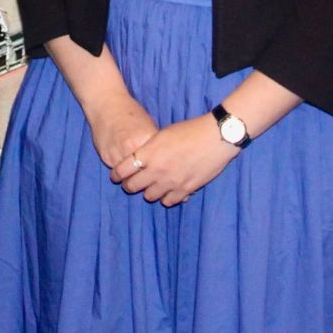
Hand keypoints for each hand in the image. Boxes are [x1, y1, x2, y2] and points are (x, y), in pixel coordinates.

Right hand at [79, 89, 158, 173]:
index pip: (156, 163)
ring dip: (131, 175)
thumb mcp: (149, 126)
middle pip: (142, 173)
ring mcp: (117, 154)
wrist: (106, 105)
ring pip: (128, 176)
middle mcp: (131, 148)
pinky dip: (121, 170)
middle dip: (145, 176)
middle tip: (147, 176)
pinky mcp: (106, 157)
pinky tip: (123, 162)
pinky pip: (116, 170)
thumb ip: (154, 145)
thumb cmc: (130, 113)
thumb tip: (161, 161)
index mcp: (146, 140)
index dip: (158, 168)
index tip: (159, 171)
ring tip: (134, 170)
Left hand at [110, 111, 236, 205]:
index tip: (116, 176)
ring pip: (149, 197)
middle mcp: (157, 170)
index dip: (116, 175)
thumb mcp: (163, 134)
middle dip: (129, 185)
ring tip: (150, 187)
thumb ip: (149, 148)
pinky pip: (168, 201)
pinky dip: (165, 198)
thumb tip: (139, 158)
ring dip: (147, 192)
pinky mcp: (185, 190)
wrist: (216, 138)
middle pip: (133, 186)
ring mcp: (171, 182)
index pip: (122, 170)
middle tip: (130, 183)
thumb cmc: (190, 130)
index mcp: (149, 153)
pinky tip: (167, 191)